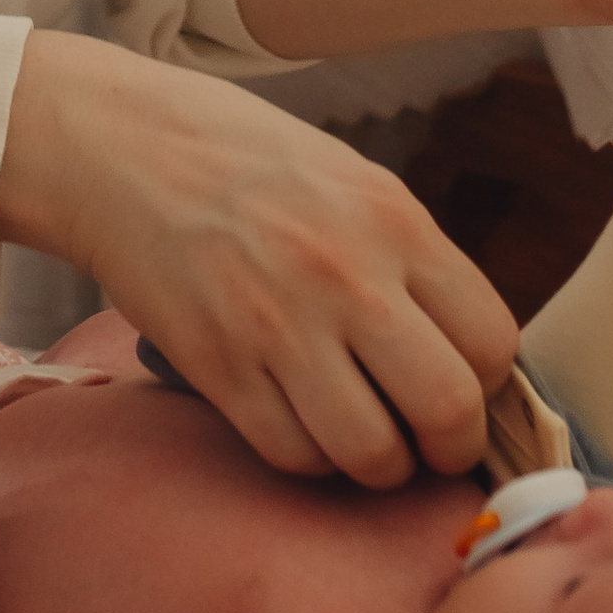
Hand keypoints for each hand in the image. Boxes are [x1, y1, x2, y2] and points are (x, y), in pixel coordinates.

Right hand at [0, 32, 516, 488]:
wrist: (120, 147)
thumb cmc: (244, 163)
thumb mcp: (352, 181)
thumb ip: (411, 260)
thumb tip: (463, 354)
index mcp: (395, 220)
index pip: (492, 342)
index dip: (486, 386)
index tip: (460, 392)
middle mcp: (347, 274)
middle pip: (450, 408)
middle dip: (449, 446)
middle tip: (425, 442)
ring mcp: (279, 324)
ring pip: (372, 452)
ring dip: (377, 465)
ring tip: (361, 439)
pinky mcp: (216, 365)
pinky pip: (292, 454)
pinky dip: (307, 458)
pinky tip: (298, 424)